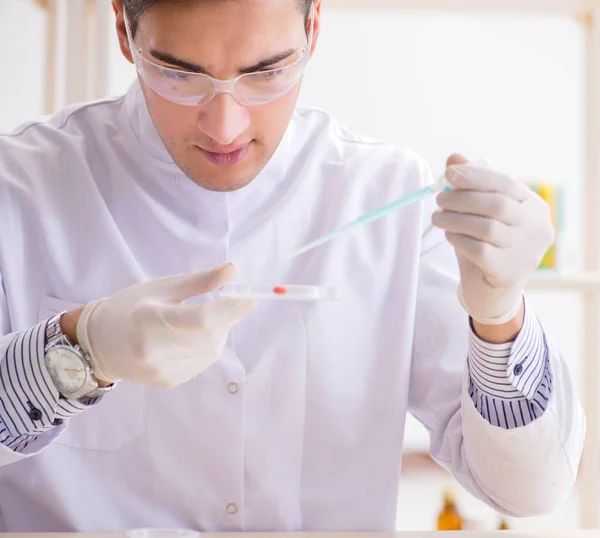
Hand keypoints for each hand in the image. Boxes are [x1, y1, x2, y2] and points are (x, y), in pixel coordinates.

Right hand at [75, 263, 254, 387]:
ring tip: (202, 320)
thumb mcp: (163, 287)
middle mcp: (152, 351)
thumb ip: (201, 281)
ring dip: (219, 333)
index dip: (229, 310)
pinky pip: (202, 362)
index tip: (249, 300)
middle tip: (224, 305)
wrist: (99, 343)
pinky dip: (208, 347)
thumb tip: (234, 270)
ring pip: (210, 352)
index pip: (199, 319)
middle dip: (226, 320)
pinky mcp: (167, 382)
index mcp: (147, 320)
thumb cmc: (131, 307)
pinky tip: (193, 337)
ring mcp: (160, 371)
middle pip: (209, 337)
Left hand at [432, 154, 554, 324]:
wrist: (490, 291)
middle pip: (497, 205)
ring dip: (455, 219)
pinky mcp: (509, 272)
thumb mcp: (480, 214)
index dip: (476, 176)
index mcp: (533, 206)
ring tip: (437, 217)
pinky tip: (449, 235)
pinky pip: (478, 249)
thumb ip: (472, 186)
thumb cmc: (486, 245)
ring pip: (486, 227)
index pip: (506, 184)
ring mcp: (527, 252)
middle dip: (462, 198)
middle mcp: (537, 228)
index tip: (449, 174)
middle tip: (439, 199)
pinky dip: (459, 239)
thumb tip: (454, 159)